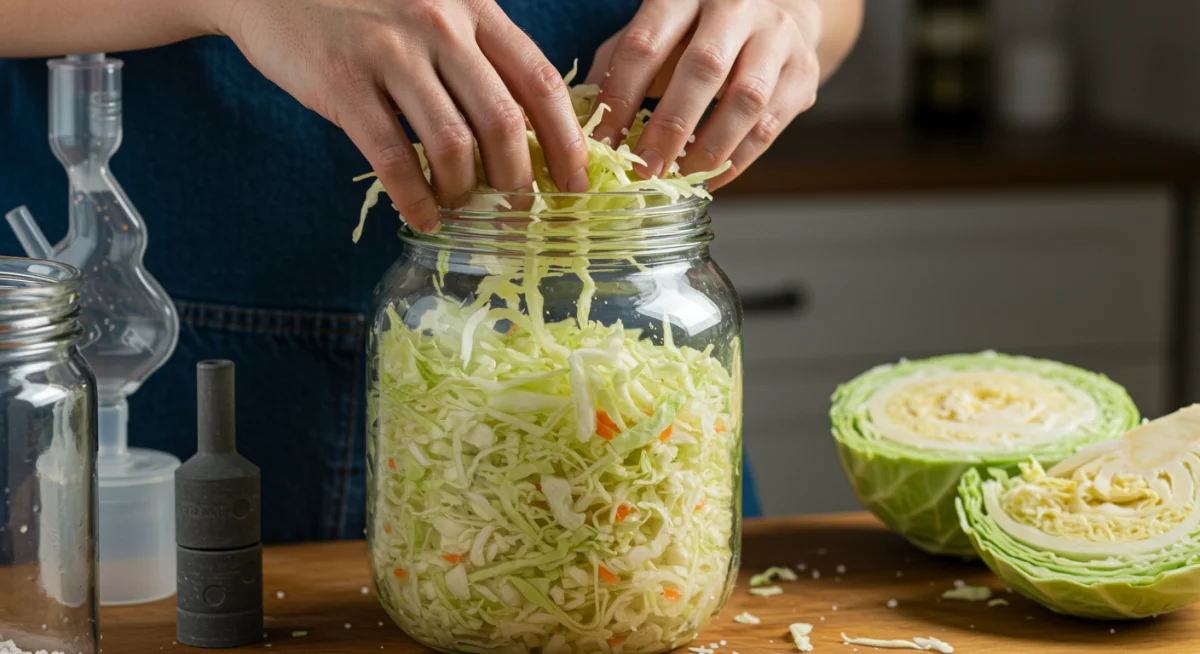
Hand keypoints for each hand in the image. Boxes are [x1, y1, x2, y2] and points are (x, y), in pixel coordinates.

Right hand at [217, 0, 589, 230]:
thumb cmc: (367, 6)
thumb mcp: (437, 10)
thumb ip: (480, 56)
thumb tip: (527, 136)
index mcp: (475, 9)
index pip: (542, 82)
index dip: (568, 142)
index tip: (576, 185)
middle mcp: (440, 26)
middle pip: (504, 123)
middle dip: (519, 182)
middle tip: (517, 214)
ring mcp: (391, 54)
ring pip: (452, 146)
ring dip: (463, 194)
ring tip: (461, 210)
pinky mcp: (343, 83)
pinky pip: (393, 158)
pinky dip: (414, 199)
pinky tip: (422, 217)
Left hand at [586, 0, 822, 189]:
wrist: (781, 8)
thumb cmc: (701, 29)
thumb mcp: (657, 31)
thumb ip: (620, 65)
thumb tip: (583, 120)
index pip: (645, 44)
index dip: (620, 98)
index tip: (601, 145)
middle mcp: (735, 6)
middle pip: (704, 67)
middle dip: (670, 125)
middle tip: (645, 168)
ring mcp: (776, 36)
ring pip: (746, 98)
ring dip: (709, 147)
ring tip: (680, 177)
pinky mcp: (804, 70)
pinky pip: (771, 124)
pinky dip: (738, 159)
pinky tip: (711, 177)